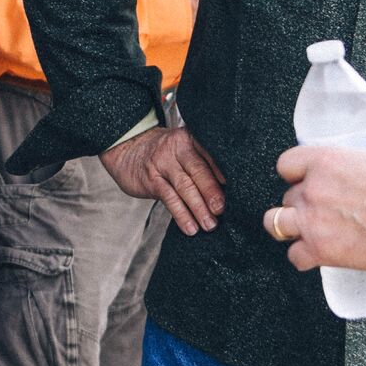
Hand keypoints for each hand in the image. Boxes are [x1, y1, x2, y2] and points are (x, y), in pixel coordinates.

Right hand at [101, 126, 225, 234]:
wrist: (127, 148)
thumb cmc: (163, 153)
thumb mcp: (183, 149)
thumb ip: (202, 163)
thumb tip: (226, 191)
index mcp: (190, 139)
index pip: (211, 157)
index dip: (224, 175)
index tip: (238, 192)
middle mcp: (177, 148)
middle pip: (198, 171)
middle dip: (212, 192)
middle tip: (222, 210)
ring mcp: (163, 163)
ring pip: (185, 187)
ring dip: (199, 208)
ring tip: (210, 224)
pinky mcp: (151, 179)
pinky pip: (169, 199)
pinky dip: (181, 214)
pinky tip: (190, 227)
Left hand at [272, 140, 365, 272]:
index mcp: (325, 162)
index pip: (288, 163)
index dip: (296, 172)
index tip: (307, 178)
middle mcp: (311, 190)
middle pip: (288, 195)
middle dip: (302, 202)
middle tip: (322, 209)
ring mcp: (311, 222)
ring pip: (274, 223)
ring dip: (287, 227)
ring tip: (303, 231)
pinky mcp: (320, 251)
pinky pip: (295, 256)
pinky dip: (304, 257)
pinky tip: (316, 255)